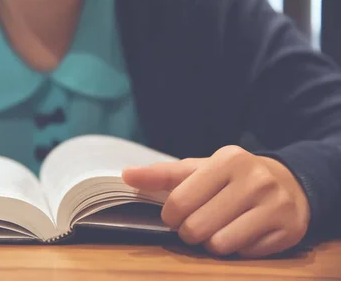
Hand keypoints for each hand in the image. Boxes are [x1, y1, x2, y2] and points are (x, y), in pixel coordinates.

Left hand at [122, 145, 309, 257]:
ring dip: (212, 243)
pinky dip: (238, 249)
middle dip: (189, 232)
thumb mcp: (199, 170)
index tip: (175, 215)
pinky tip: (244, 232)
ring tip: (219, 229)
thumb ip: (163, 174)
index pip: (179, 201)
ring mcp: (275, 205)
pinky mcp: (289, 230)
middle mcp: (255, 179)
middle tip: (197, 224)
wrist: (289, 183)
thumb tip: (126, 175)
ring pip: (220, 245)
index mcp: (228, 160)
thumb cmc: (232, 178)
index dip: (170, 216)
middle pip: (197, 227)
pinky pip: (245, 254)